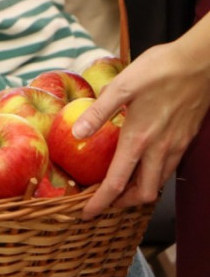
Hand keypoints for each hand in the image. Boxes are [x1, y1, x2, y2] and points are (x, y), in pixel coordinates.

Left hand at [72, 38, 209, 217]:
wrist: (201, 63)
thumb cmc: (160, 69)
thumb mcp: (123, 85)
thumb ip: (99, 112)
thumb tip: (78, 132)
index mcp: (139, 139)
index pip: (117, 182)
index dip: (101, 203)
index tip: (87, 213)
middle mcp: (160, 149)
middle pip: (143, 193)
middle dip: (122, 204)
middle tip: (104, 202)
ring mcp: (176, 146)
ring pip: (159, 183)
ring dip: (139, 191)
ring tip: (120, 187)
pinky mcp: (186, 139)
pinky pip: (169, 168)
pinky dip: (153, 176)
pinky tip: (143, 163)